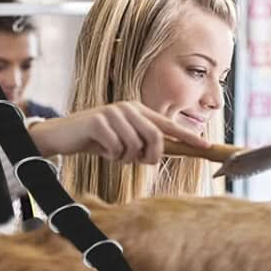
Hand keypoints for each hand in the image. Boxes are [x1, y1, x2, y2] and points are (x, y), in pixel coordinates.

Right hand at [28, 103, 210, 163]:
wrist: (64, 136)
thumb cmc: (98, 141)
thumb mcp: (125, 143)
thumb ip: (145, 145)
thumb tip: (166, 154)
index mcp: (139, 111)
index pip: (169, 125)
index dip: (188, 136)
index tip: (206, 145)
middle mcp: (129, 108)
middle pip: (155, 138)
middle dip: (149, 156)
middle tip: (137, 161)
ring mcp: (113, 112)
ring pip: (135, 146)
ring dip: (125, 158)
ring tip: (113, 153)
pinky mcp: (98, 121)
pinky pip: (116, 148)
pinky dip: (111, 156)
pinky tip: (101, 150)